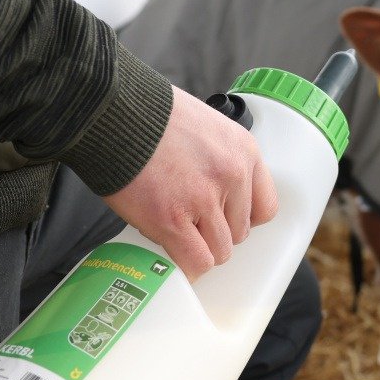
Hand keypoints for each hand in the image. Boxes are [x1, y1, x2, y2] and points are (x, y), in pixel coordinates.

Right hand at [103, 86, 278, 279]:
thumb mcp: (206, 126)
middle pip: (239, 233)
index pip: (265, 207)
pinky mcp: (173, 220)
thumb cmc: (151, 117)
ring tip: (173, 230)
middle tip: (186, 219)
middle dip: (213, 232)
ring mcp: (204, 200)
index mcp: (244, 152)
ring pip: (219, 251)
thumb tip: (221, 195)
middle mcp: (232, 176)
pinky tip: (172, 254)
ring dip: (196, 248)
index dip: (241, 218)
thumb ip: (221, 159)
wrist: (114, 113)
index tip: (222, 218)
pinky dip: (185, 266)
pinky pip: (196, 262)